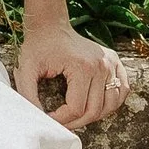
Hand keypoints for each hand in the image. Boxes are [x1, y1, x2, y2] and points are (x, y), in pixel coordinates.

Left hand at [12, 22, 130, 128]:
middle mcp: (101, 65)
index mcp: (82, 67)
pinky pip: (122, 90)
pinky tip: (97, 105)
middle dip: (76, 122)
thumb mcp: (26, 70)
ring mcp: (111, 63)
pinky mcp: (115, 61)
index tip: (49, 118)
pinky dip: (112, 103)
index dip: (61, 120)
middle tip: (61, 122)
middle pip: (94, 111)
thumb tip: (38, 119)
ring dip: (94, 116)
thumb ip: (28, 95)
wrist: (51, 26)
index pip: (76, 108)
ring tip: (77, 116)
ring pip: (111, 105)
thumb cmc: (38, 46)